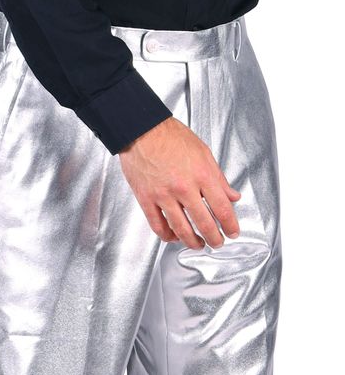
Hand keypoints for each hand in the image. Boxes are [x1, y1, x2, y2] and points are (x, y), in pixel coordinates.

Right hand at [118, 116, 240, 248]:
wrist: (141, 130)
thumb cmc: (171, 137)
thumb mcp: (203, 152)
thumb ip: (219, 178)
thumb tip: (232, 196)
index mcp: (202, 175)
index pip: (222, 208)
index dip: (230, 225)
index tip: (233, 232)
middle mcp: (184, 187)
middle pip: (204, 223)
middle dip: (214, 238)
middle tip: (218, 243)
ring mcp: (164, 196)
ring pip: (181, 230)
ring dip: (193, 242)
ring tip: (198, 244)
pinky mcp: (147, 200)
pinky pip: (159, 226)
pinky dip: (168, 236)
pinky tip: (174, 237)